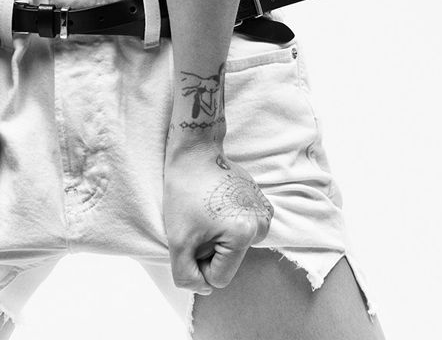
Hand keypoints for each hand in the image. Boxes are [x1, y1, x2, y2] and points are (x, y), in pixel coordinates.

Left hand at [162, 149, 274, 293]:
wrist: (195, 153)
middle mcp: (262, 225)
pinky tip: (216, 204)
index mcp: (245, 234)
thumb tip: (205, 287)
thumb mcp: (176, 241)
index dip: (198, 264)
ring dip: (217, 237)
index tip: (191, 238)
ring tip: (206, 212)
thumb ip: (187, 276)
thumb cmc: (184, 193)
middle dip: (209, 250)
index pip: (218, 278)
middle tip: (198, 222)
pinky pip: (241, 230)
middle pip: (229, 262)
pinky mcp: (263, 204)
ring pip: (235, 247)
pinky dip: (226, 223)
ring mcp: (265, 213)